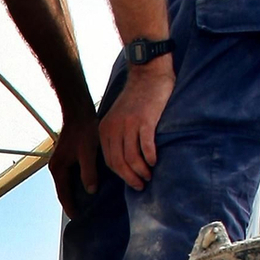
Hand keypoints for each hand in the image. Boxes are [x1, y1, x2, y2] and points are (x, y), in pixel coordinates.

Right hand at [51, 105, 101, 213]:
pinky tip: (86, 187)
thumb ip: (89, 172)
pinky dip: (76, 184)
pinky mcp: (65, 159)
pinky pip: (69, 177)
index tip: (78, 218)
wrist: (78, 112)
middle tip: (83, 215)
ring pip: (66, 185)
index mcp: (58, 169)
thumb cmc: (84, 129)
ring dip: (75, 194)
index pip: (63, 195)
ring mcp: (59, 163)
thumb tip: (91, 191)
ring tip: (86, 204)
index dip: (71, 208)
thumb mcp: (88, 152)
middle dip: (72, 203)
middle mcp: (55, 168)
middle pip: (63, 191)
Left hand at [99, 55, 174, 191]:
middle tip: (141, 185)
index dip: (121, 175)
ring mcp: (129, 124)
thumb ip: (117, 136)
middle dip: (130, 178)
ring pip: (131, 157)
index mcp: (105, 130)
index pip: (110, 161)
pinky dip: (150, 157)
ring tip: (149, 176)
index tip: (132, 182)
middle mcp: (114, 128)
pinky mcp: (145, 120)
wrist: (148, 74)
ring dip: (141, 171)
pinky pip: (145, 145)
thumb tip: (125, 163)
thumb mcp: (118, 118)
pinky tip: (154, 162)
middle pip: (119, 162)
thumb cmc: (137, 99)